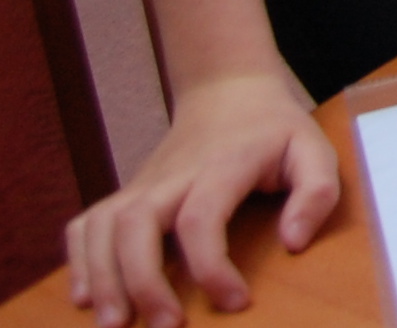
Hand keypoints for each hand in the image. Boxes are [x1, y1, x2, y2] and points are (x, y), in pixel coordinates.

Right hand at [64, 65, 336, 327]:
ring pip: (103, 226)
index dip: (213, 266)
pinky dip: (79, 260)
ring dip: (102, 277)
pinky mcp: (127, 194)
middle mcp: (172, 175)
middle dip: (142, 281)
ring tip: (114, 324)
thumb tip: (293, 243)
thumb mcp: (314, 150)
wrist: (229, 91)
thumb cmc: (275, 131)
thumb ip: (317, 193)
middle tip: (164, 327)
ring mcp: (143, 184)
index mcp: (222, 166)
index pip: (201, 218)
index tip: (237, 303)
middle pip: (136, 224)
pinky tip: (85, 297)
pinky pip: (86, 225)